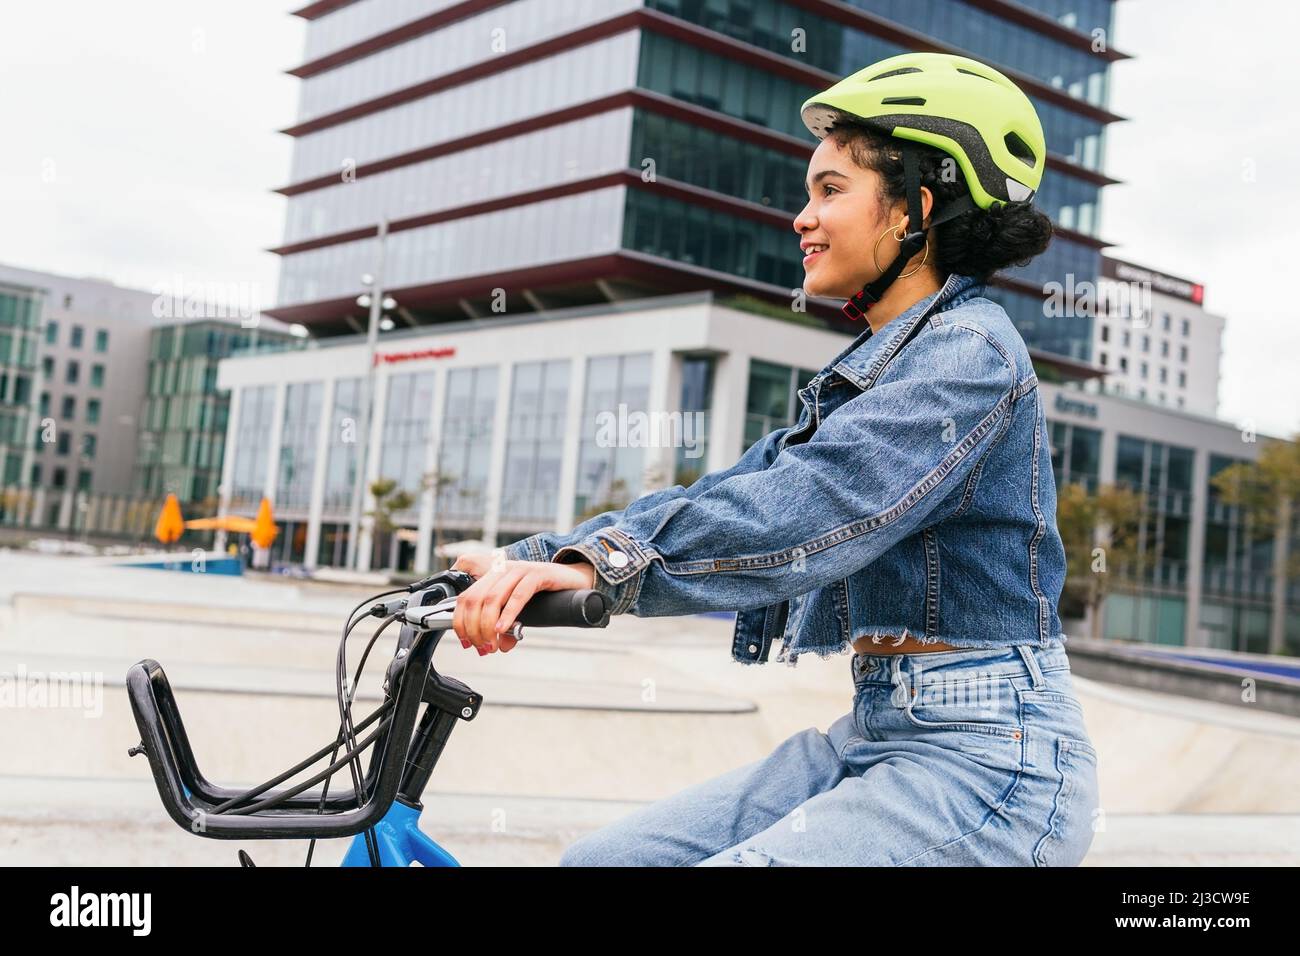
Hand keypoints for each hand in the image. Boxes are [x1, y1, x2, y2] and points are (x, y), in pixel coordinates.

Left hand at [450, 554, 596, 653]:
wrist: (575, 580)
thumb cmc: (546, 595)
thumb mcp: (519, 611)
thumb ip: (507, 627)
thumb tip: (500, 646)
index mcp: (493, 576)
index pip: (465, 598)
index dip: (461, 622)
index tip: (466, 642)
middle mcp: (502, 570)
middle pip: (474, 599)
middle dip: (473, 629)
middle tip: (482, 648)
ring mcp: (519, 570)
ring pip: (491, 598)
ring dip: (488, 626)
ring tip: (492, 644)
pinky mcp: (537, 574)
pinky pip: (518, 595)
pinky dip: (508, 614)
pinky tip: (504, 629)